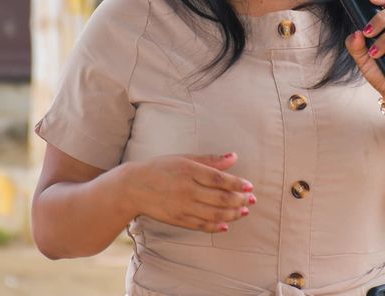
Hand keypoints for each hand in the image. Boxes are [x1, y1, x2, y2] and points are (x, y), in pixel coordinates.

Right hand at [123, 152, 254, 232]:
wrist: (133, 187)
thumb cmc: (161, 168)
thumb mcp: (184, 159)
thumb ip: (210, 160)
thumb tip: (234, 157)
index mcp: (189, 170)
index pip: (219, 179)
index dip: (237, 183)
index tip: (249, 186)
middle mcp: (187, 189)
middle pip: (219, 198)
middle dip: (239, 200)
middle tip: (252, 200)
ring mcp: (182, 206)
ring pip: (213, 213)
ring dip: (232, 214)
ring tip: (244, 211)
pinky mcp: (177, 219)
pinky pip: (200, 225)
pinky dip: (215, 226)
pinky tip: (227, 225)